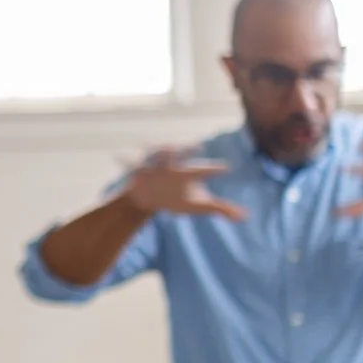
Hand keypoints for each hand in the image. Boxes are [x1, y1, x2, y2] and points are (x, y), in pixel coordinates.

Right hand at [120, 149, 246, 221]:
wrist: (151, 197)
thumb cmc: (178, 198)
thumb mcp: (199, 205)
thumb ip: (222, 208)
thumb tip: (245, 216)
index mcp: (189, 174)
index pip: (204, 171)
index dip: (214, 170)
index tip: (226, 168)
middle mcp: (173, 167)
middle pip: (178, 157)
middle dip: (183, 151)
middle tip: (192, 145)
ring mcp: (155, 168)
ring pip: (154, 156)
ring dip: (154, 151)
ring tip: (151, 146)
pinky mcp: (139, 172)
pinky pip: (131, 166)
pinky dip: (125, 162)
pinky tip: (118, 157)